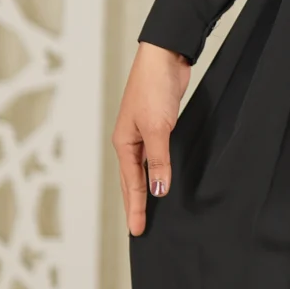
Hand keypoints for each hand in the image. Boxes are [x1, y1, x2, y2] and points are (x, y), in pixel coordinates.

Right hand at [112, 43, 191, 236]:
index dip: (135, 208)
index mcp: (124, 143)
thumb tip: (158, 190)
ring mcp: (144, 133)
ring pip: (143, 169)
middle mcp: (131, 141)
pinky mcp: (159, 125)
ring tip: (146, 210)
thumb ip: (158, 160)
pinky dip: (157, 171)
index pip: (131, 184)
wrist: (165, 57)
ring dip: (144, 190)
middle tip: (137, 229)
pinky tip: (162, 178)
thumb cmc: (154, 88)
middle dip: (134, 204)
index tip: (136, 231)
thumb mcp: (158, 128)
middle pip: (131, 180)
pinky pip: (156, 156)